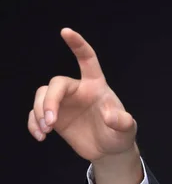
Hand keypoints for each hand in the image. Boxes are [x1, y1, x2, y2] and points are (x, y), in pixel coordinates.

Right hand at [27, 28, 136, 161]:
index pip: (87, 60)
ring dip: (39, 112)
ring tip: (46, 131)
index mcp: (96, 86)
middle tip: (51, 123)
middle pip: (56, 84)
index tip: (66, 31)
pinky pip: (35, 114)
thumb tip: (109, 116)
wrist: (110, 152)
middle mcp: (78, 90)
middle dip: (49, 102)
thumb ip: (121, 121)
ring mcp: (64, 104)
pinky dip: (33, 124)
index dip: (78, 45)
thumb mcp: (127, 130)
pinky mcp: (55, 118)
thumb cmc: (120, 136)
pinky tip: (41, 136)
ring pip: (41, 96)